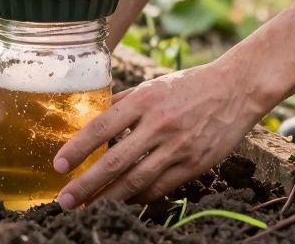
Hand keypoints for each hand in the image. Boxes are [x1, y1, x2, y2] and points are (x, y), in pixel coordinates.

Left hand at [53, 57, 264, 208]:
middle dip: (86, 185)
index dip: (77, 149)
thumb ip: (123, 103)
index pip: (101, 127)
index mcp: (144, 100)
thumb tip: (92, 117)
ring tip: (88, 208)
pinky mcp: (195, 164)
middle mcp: (158, 125)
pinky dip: (139, 197)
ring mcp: (178, 147)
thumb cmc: (190, 86)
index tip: (58, 166)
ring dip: (109, 197)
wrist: (236, 89)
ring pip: (136, 181)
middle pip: (114, 162)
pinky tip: (123, 202)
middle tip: (65, 200)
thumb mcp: (153, 86)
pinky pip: (160, 188)